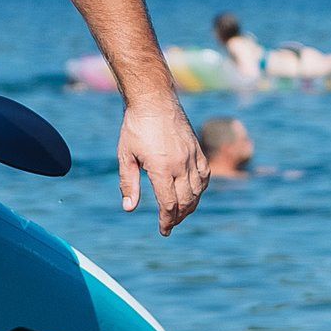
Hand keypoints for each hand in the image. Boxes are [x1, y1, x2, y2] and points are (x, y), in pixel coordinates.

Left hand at [118, 98, 207, 234]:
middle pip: (186, 202)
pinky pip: (205, 176)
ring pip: (198, 191)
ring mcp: (192, 157)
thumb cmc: (135, 127)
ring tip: (180, 214)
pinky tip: (194, 194)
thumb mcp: (125, 156)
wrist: (154, 99)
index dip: (167, 221)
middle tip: (169, 225)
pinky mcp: (198, 149)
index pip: (169, 204)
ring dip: (191, 206)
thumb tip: (129, 208)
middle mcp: (181, 165)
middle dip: (178, 217)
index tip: (163, 231)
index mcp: (162, 168)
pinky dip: (201, 189)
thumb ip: (128, 183)